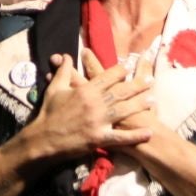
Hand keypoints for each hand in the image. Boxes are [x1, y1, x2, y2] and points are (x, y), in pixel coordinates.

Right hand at [28, 50, 152, 161]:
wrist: (43, 139)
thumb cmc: (49, 113)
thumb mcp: (55, 89)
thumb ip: (64, 72)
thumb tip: (67, 56)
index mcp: (85, 90)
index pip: (108, 77)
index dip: (121, 71)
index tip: (130, 66)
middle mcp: (95, 103)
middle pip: (121, 91)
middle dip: (137, 85)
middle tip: (150, 80)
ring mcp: (98, 121)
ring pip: (125, 110)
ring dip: (140, 105)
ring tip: (153, 100)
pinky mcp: (99, 138)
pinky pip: (121, 137)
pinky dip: (136, 135)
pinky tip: (148, 132)